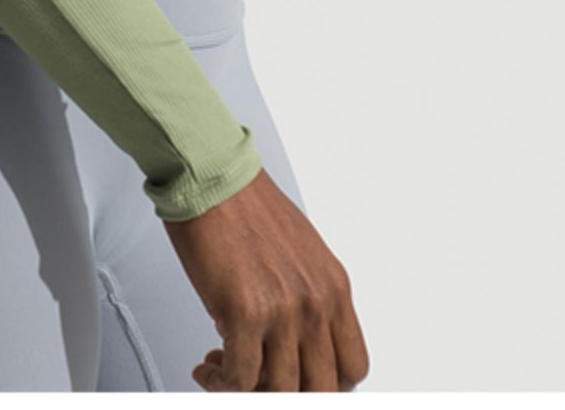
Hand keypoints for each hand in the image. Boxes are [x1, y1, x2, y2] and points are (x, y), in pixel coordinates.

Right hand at [165, 169, 369, 391]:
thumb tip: (291, 336)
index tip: (302, 382)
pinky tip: (211, 369)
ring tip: (226, 372)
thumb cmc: (246, 203)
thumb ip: (305, 295)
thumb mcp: (300, 251)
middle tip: (261, 385)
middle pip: (322, 388)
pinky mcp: (245, 313)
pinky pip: (241, 378)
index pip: (353, 365)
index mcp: (334, 286)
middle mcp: (315, 302)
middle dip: (287, 393)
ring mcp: (283, 311)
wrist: (213, 177)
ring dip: (249, 390)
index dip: (327, 385)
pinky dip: (222, 383)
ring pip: (280, 391)